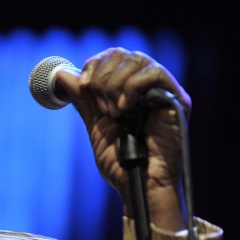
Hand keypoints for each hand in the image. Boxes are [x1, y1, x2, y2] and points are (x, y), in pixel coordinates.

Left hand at [58, 47, 190, 230]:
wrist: (137, 185)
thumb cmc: (120, 162)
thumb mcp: (95, 124)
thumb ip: (83, 99)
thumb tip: (62, 74)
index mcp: (131, 90)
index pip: (114, 56)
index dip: (95, 64)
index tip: (83, 85)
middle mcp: (150, 87)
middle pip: (124, 54)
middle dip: (102, 76)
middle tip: (100, 105)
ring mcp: (165, 92)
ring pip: (137, 60)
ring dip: (114, 85)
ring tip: (114, 112)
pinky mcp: (177, 99)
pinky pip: (153, 73)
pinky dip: (132, 87)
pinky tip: (126, 109)